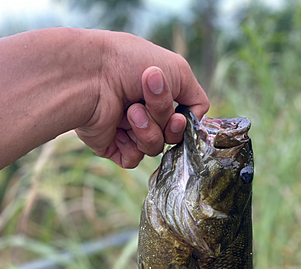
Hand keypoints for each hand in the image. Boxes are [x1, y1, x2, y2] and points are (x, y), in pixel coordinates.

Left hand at [76, 33, 209, 168]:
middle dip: (163, 118)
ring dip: (146, 130)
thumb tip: (192, 120)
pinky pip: (134, 160)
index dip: (185, 120)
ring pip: (155, 148)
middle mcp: (147, 112)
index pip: (186, 118)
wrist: (91, 77)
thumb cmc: (129, 64)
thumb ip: (196, 96)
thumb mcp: (178, 70)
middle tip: (144, 102)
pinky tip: (118, 128)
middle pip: (173, 135)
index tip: (178, 110)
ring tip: (129, 111)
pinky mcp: (114, 147)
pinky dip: (130, 146)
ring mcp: (130, 131)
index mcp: (160, 94)